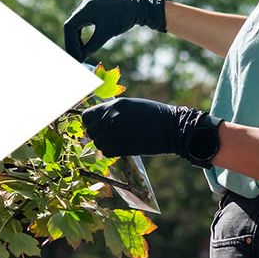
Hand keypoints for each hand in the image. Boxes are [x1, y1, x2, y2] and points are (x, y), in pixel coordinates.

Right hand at [63, 0, 166, 60]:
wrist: (137, 7)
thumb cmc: (123, 19)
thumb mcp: (106, 34)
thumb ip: (92, 46)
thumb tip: (81, 58)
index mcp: (85, 8)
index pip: (69, 27)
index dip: (71, 43)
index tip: (75, 56)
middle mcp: (84, 5)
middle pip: (70, 26)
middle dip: (72, 43)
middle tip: (75, 58)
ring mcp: (88, 7)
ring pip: (75, 26)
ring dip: (76, 40)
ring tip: (80, 54)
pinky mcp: (93, 10)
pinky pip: (82, 24)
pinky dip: (82, 36)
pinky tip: (84, 46)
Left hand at [82, 96, 220, 162]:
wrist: (172, 127)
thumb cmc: (153, 115)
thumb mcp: (130, 106)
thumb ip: (112, 111)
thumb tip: (98, 121)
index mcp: (113, 105)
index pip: (87, 116)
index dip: (91, 123)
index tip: (99, 126)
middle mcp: (111, 117)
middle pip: (91, 131)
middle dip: (99, 134)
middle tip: (112, 136)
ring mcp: (115, 132)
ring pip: (98, 143)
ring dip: (106, 144)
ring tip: (120, 140)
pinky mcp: (122, 146)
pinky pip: (107, 152)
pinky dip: (113, 152)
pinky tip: (124, 147)